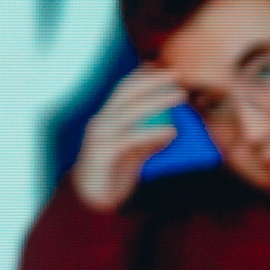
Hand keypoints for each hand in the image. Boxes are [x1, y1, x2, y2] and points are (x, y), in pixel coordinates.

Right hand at [70, 66, 186, 212]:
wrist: (89, 203)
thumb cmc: (111, 177)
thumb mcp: (134, 155)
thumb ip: (148, 141)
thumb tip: (171, 130)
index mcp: (106, 119)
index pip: (124, 89)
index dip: (142, 75)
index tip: (162, 65)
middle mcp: (101, 122)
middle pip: (127, 92)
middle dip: (153, 80)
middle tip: (178, 74)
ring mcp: (100, 137)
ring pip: (130, 111)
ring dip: (157, 101)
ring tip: (181, 96)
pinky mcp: (103, 154)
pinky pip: (130, 139)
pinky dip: (152, 133)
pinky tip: (171, 131)